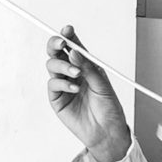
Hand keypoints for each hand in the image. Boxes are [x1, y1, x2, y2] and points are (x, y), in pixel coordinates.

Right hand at [46, 25, 130, 161]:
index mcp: (86, 67)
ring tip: (76, 73)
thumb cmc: (109, 108)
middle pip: (56, 53)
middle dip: (56, 44)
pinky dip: (63, 83)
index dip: (69, 36)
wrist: (107, 132)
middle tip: (61, 43)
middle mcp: (73, 73)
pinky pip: (53, 84)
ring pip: (52, 65)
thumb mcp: (103, 85)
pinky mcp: (57, 99)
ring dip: (63, 65)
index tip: (68, 30)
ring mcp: (63, 85)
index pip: (74, 47)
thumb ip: (89, 68)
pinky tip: (75, 88)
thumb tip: (75, 52)